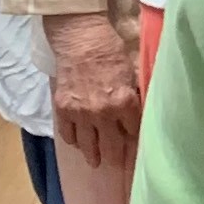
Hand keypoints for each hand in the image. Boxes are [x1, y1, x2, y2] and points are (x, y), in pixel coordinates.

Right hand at [46, 11, 141, 167]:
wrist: (80, 38)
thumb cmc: (110, 51)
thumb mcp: (133, 75)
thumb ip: (134, 98)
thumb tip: (140, 116)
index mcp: (125, 103)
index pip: (135, 133)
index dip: (136, 140)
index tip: (137, 149)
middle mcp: (103, 113)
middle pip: (112, 146)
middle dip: (115, 157)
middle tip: (116, 165)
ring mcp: (80, 113)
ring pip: (87, 145)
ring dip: (92, 155)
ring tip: (95, 162)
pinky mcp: (62, 108)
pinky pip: (67, 134)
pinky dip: (73, 140)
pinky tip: (78, 142)